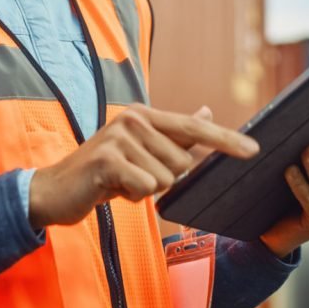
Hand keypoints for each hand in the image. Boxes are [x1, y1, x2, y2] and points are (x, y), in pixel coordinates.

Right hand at [28, 104, 258, 228]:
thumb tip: (207, 111)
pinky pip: (145, 187)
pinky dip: (132, 197)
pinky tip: (111, 190)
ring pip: (165, 178)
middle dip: (163, 179)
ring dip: (145, 190)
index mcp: (145, 116)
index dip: (226, 139)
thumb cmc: (103, 173)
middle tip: (132, 177)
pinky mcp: (108, 160)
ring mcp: (119, 137)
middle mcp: (134, 119)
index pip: (194, 127)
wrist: (54, 190)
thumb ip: (174, 133)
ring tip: (120, 182)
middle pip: (182, 163)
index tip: (254, 150)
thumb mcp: (140, 151)